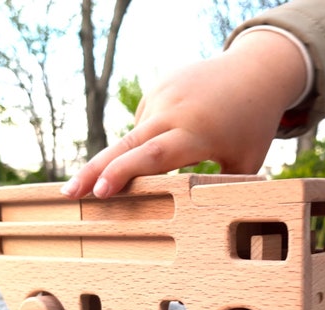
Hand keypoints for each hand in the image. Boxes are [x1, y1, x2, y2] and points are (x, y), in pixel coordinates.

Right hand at [61, 30, 307, 197]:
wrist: (255, 71)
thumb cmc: (252, 126)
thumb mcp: (246, 163)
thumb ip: (220, 189)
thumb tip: (200, 223)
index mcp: (197, 133)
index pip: (154, 157)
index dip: (124, 174)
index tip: (99, 191)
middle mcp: (175, 112)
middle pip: (127, 146)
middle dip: (94, 171)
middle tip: (69, 194)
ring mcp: (163, 96)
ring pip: (135, 138)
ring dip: (136, 158)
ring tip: (173, 154)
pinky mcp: (158, 88)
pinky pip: (145, 123)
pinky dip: (151, 138)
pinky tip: (181, 132)